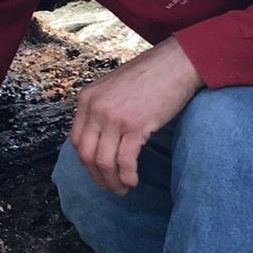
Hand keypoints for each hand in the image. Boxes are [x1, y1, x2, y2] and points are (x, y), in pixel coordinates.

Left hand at [69, 38, 203, 194]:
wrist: (176, 63)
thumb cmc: (149, 75)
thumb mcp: (113, 87)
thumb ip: (101, 108)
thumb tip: (99, 138)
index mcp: (87, 98)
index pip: (76, 140)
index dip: (86, 162)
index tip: (97, 171)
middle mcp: (96, 108)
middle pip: (87, 154)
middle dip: (97, 176)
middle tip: (109, 187)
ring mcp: (115, 117)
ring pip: (104, 162)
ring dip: (112, 181)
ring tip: (122, 189)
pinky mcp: (136, 126)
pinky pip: (125, 161)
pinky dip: (127, 176)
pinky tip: (133, 181)